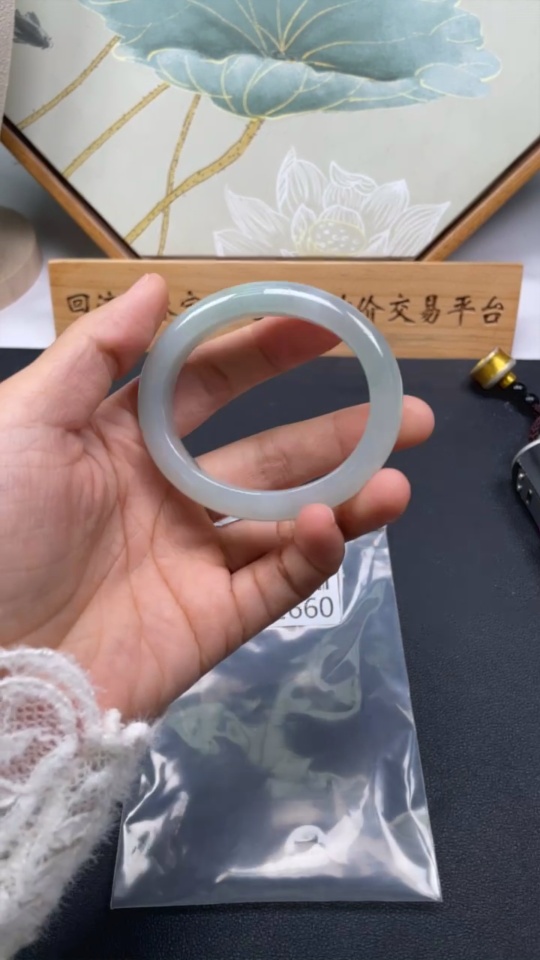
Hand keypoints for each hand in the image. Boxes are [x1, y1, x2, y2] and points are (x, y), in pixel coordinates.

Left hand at [0, 275, 432, 719]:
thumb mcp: (24, 424)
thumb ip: (94, 355)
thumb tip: (156, 283)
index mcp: (123, 443)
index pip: (211, 384)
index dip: (266, 351)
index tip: (325, 325)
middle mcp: (168, 496)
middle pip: (269, 453)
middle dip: (339, 430)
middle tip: (408, 410)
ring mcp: (194, 560)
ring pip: (288, 521)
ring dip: (349, 496)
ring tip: (401, 476)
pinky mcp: (211, 621)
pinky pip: (276, 584)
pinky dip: (311, 555)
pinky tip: (334, 524)